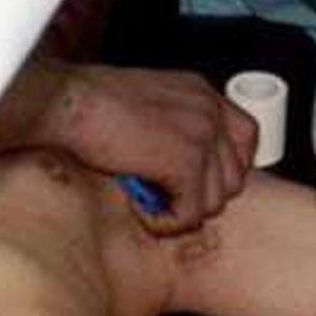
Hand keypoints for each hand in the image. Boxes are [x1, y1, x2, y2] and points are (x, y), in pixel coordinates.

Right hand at [50, 63, 257, 235]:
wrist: (70, 102)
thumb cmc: (89, 102)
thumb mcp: (146, 102)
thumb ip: (171, 125)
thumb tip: (177, 167)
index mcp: (200, 92)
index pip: (246, 136)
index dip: (226, 167)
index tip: (201, 181)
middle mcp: (209, 111)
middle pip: (235, 176)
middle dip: (202, 196)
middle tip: (167, 199)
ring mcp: (202, 136)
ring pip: (214, 202)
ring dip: (181, 212)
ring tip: (148, 204)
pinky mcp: (186, 163)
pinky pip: (190, 214)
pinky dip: (165, 223)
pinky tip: (141, 212)